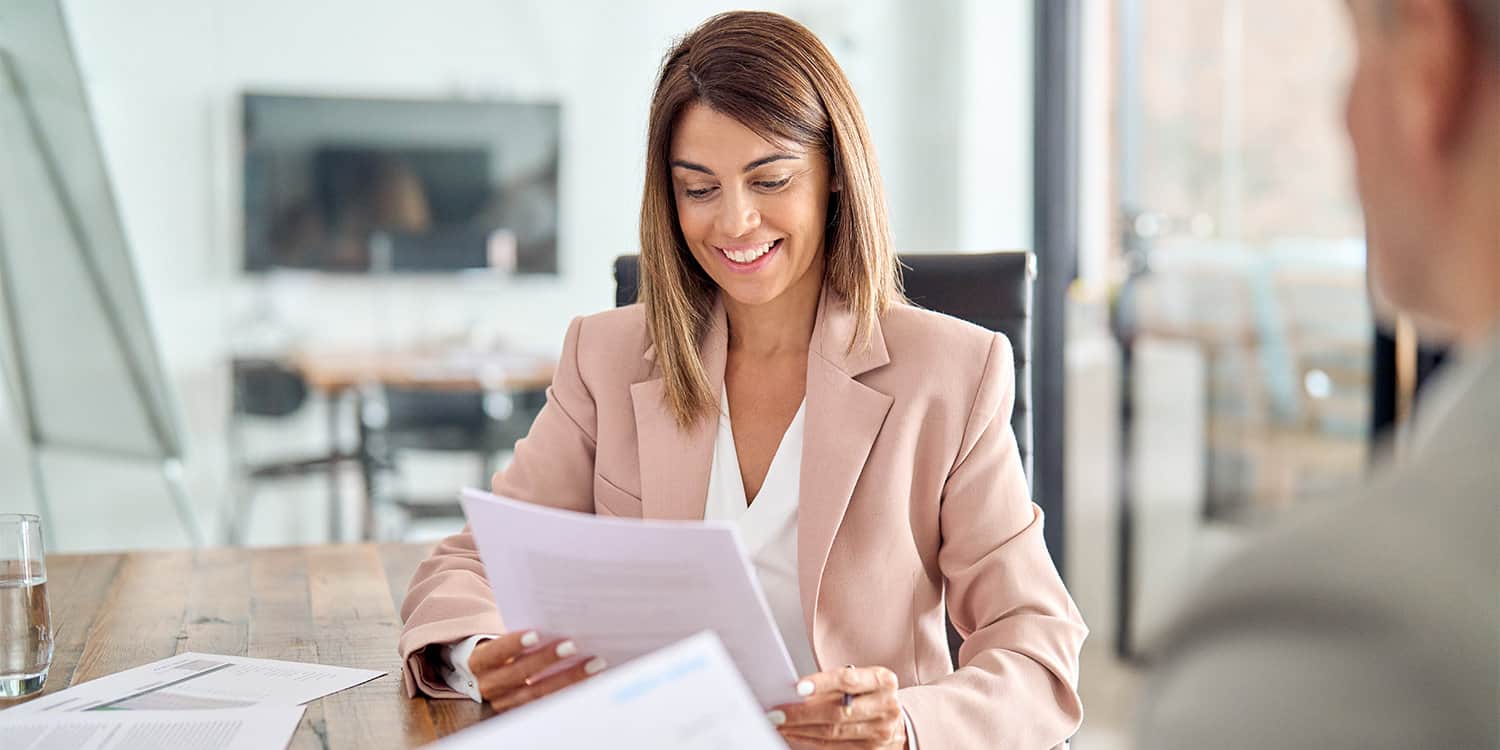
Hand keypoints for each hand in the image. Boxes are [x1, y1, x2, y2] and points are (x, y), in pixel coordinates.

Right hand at [467, 630, 605, 712]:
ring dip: (568, 679)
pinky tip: (591, 681)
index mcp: (480, 662)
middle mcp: (489, 685)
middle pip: (518, 674)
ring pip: (537, 694)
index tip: (537, 633)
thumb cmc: (505, 651)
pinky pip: (549, 706)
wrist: (491, 678)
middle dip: (547, 659)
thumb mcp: (504, 641)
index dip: (514, 644)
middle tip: (573, 646)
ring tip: (593, 664)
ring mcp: (505, 703)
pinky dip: (571, 692)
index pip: (496, 652)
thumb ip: (525, 635)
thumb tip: (559, 618)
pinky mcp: (523, 714)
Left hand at [768, 665, 906, 748]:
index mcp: (883, 680)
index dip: (821, 683)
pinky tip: (794, 733)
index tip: (796, 688)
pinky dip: (809, 740)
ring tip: (780, 723)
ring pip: (833, 732)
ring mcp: (881, 732)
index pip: (848, 679)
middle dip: (802, 712)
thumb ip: (833, 684)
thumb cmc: (869, 695)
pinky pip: (833, 747)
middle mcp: (886, 706)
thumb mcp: (860, 681)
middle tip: (777, 712)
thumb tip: (794, 692)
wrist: (896, 721)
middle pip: (838, 711)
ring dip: (800, 729)